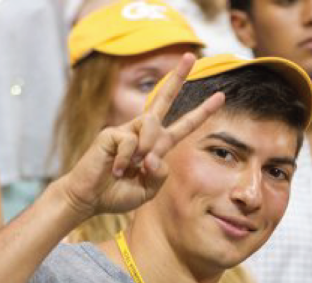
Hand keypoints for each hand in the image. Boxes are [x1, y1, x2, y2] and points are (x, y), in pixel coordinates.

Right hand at [58, 53, 224, 219]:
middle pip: (162, 100)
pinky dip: (126, 160)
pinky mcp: (111, 133)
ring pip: (151, 125)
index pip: (183, 125)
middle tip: (192, 56)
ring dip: (148, 149)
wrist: (90, 198)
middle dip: (178, 78)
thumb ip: (160, 175)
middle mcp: (143, 133)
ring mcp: (127, 130)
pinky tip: (115, 170)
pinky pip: (130, 142)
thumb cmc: (118, 194)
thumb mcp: (149, 189)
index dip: (202, 112)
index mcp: (158, 145)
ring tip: (135, 167)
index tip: (220, 96)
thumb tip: (156, 156)